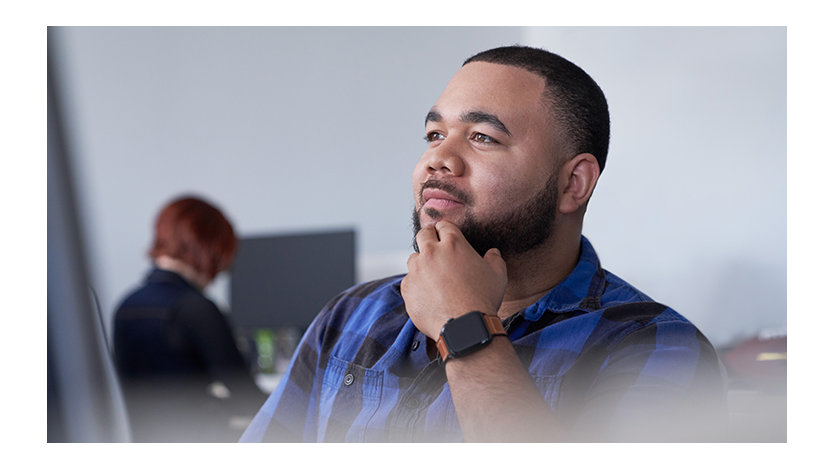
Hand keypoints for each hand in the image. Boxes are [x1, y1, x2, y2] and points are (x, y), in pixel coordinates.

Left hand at [401, 220, 507, 339]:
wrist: (465, 326)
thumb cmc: (483, 300)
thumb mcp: (498, 276)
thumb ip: (494, 259)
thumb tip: (493, 253)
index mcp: (454, 244)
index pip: (443, 225)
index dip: (445, 230)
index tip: (445, 235)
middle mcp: (431, 253)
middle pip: (423, 234)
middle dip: (428, 237)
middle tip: (434, 247)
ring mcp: (417, 270)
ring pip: (414, 258)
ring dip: (421, 263)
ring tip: (433, 276)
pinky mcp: (408, 288)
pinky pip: (408, 281)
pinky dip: (416, 285)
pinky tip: (428, 294)